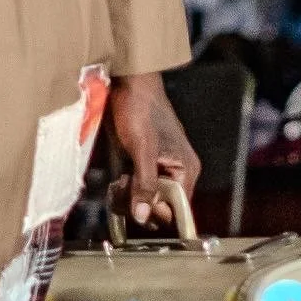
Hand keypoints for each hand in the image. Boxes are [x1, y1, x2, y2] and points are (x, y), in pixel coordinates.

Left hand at [108, 73, 199, 228]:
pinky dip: (124, 190)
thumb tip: (143, 217)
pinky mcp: (140, 162)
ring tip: (118, 184)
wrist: (127, 82)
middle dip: (140, 205)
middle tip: (123, 192)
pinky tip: (115, 181)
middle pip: (160, 206)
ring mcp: (156, 167)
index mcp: (185, 169)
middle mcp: (174, 171)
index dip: (157, 213)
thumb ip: (144, 183)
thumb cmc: (140, 109)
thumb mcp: (142, 148)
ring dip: (128, 198)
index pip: (178, 209)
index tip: (137, 209)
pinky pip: (135, 187)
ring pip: (144, 199)